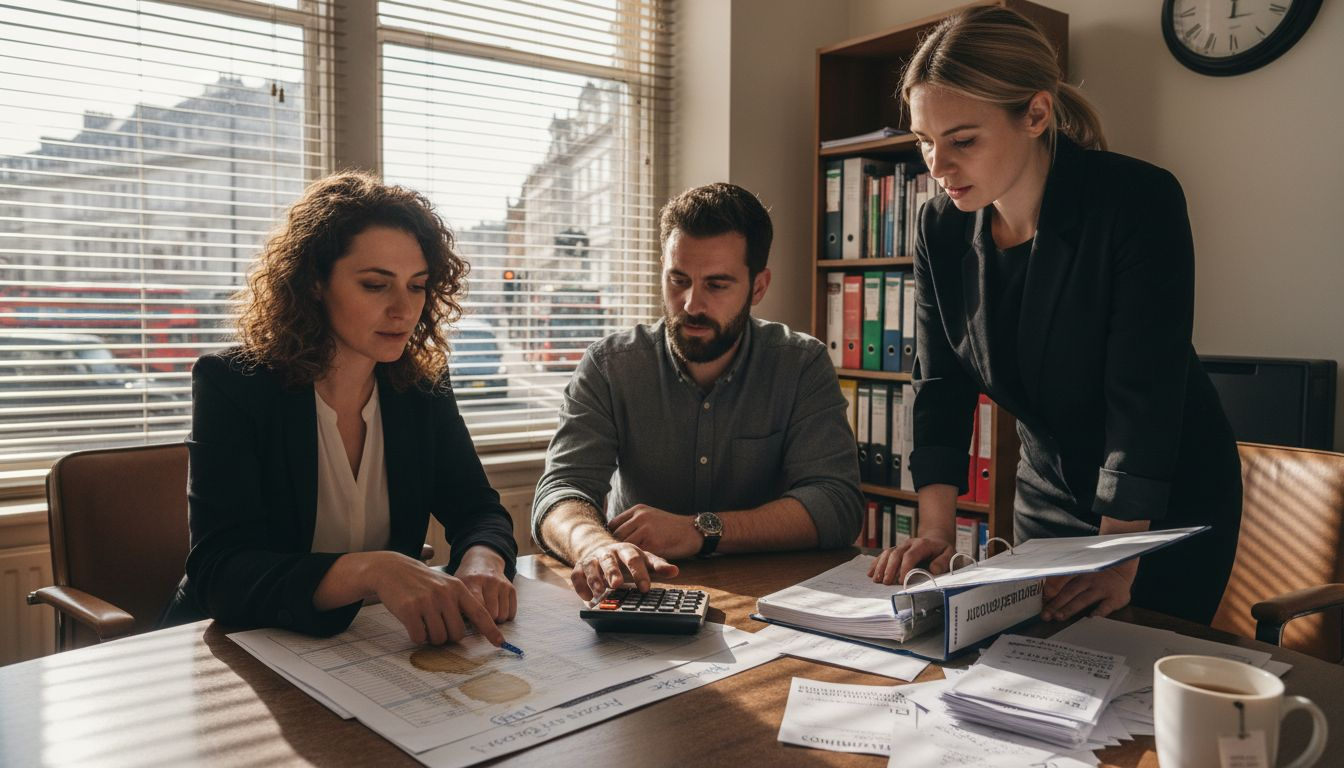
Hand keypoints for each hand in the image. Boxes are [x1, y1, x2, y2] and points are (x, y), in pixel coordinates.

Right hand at [366, 552, 505, 646]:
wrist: (392, 569)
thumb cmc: (421, 582)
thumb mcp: (445, 585)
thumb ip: (458, 604)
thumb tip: (467, 632)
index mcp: (458, 589)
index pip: (479, 613)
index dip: (490, 630)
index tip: (500, 643)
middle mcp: (445, 595)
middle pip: (457, 634)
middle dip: (447, 637)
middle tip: (437, 627)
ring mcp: (427, 601)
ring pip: (438, 638)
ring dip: (431, 637)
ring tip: (424, 623)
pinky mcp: (410, 609)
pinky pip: (420, 637)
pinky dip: (417, 637)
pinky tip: (412, 624)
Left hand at [454, 545, 517, 622]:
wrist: (483, 561)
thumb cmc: (467, 579)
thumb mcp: (458, 587)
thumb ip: (458, 605)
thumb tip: (461, 629)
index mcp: (472, 581)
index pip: (478, 607)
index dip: (476, 622)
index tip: (473, 629)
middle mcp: (489, 581)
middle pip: (492, 614)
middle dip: (486, 622)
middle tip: (479, 619)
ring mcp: (502, 584)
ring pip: (503, 615)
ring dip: (496, 620)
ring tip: (488, 614)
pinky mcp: (511, 588)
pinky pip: (511, 613)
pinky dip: (505, 616)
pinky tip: (497, 610)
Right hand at [570, 540, 678, 601]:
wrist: (600, 546)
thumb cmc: (626, 557)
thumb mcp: (644, 559)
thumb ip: (658, 566)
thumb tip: (675, 571)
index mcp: (626, 549)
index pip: (633, 558)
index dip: (639, 573)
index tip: (645, 588)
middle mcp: (608, 553)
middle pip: (610, 560)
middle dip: (613, 572)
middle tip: (617, 584)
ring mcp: (592, 559)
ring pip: (591, 566)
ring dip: (594, 579)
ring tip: (599, 592)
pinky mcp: (580, 567)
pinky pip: (576, 575)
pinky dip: (580, 585)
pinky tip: (586, 597)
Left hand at [608, 504, 702, 559]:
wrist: (693, 531)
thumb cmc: (672, 528)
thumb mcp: (651, 517)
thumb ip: (635, 524)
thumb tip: (618, 537)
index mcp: (638, 510)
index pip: (614, 524)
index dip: (612, 538)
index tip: (612, 548)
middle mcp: (640, 517)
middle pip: (616, 535)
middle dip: (615, 548)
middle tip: (614, 560)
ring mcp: (646, 529)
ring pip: (624, 545)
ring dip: (622, 556)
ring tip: (620, 566)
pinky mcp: (653, 543)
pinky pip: (637, 554)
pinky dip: (634, 561)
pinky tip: (634, 567)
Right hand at [868, 532, 954, 584]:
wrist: (936, 540)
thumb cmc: (942, 551)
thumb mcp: (950, 554)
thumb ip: (944, 561)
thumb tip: (933, 569)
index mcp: (923, 544)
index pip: (910, 555)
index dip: (904, 568)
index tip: (901, 581)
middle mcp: (909, 543)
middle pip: (896, 554)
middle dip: (890, 569)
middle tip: (886, 582)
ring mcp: (901, 546)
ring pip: (887, 553)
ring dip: (881, 566)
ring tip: (876, 579)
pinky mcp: (896, 549)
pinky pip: (884, 554)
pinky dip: (876, 563)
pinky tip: (870, 572)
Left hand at [1040, 560, 1136, 621]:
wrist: (1122, 567)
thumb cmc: (1096, 572)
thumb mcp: (1082, 569)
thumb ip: (1065, 578)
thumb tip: (1046, 592)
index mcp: (1078, 572)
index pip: (1061, 582)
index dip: (1050, 592)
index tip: (1040, 602)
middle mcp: (1088, 579)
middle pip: (1069, 592)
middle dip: (1056, 604)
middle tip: (1046, 615)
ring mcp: (1102, 588)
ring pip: (1083, 599)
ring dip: (1070, 608)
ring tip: (1059, 617)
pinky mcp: (1115, 597)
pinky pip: (1105, 606)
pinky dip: (1098, 612)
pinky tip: (1090, 618)